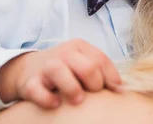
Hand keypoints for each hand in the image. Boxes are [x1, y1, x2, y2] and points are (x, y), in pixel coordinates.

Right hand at [0, 39, 121, 108]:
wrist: (29, 68)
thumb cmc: (65, 68)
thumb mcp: (83, 62)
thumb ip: (101, 70)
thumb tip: (122, 88)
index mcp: (79, 47)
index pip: (101, 60)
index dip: (112, 78)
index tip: (116, 92)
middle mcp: (63, 54)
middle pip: (87, 67)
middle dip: (95, 84)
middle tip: (93, 93)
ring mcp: (46, 67)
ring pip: (59, 71)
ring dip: (72, 88)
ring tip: (78, 100)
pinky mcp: (30, 82)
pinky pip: (37, 90)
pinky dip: (47, 98)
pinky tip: (56, 104)